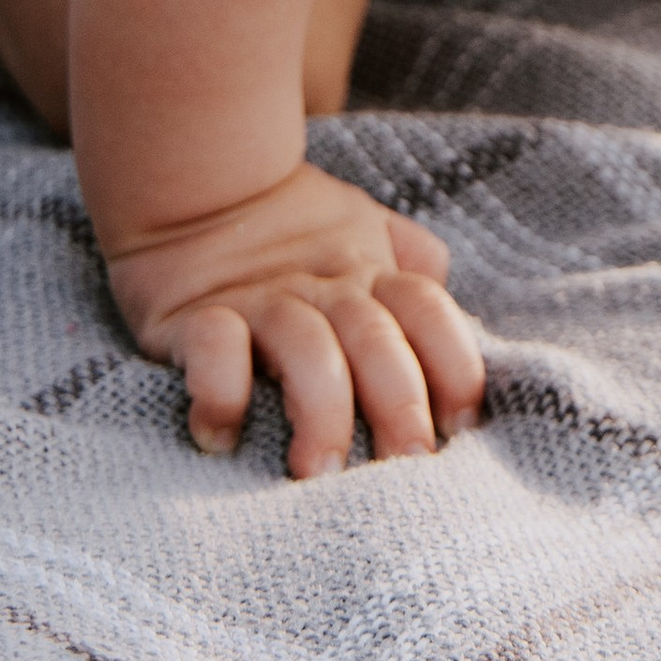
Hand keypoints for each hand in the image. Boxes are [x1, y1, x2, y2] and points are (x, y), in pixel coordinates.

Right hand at [104, 161, 484, 476]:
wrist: (198, 189)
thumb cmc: (295, 229)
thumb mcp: (365, 232)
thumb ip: (413, 266)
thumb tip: (466, 319)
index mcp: (371, 272)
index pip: (428, 312)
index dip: (454, 364)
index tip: (462, 426)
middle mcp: (326, 287)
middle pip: (376, 340)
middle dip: (398, 406)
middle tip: (405, 466)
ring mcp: (262, 299)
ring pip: (306, 349)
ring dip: (319, 412)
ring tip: (319, 471)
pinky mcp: (195, 315)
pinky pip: (213, 347)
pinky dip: (219, 392)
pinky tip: (221, 436)